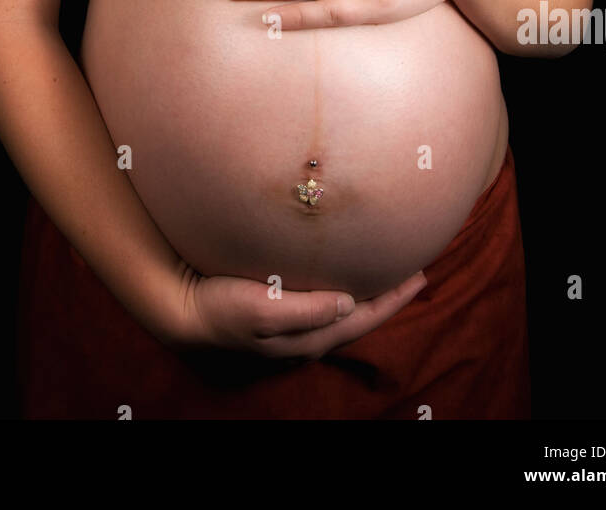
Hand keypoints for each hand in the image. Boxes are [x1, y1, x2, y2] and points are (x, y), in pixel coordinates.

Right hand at [163, 264, 428, 360]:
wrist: (184, 310)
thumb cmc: (222, 306)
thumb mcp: (264, 308)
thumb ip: (307, 309)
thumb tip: (348, 303)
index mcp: (309, 334)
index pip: (363, 317)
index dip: (393, 299)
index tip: (421, 276)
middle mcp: (306, 334)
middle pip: (359, 316)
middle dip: (387, 297)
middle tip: (413, 272)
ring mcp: (293, 325)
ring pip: (342, 311)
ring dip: (366, 293)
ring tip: (385, 273)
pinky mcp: (279, 311)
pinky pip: (323, 302)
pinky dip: (342, 290)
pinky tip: (341, 275)